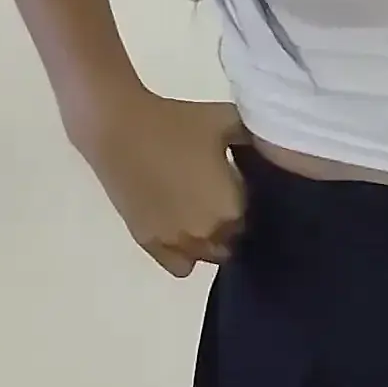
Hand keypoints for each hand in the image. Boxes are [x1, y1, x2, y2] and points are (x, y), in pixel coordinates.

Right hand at [71, 88, 248, 277]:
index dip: (244, 202)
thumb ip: (252, 138)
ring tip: (195, 212)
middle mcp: (208, 233)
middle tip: (214, 197)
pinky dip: (185, 254)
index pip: (252, 218)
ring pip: (208, 255)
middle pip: (231, 239)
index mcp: (231, 207)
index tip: (235, 186)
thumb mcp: (226, 119)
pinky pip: (180, 266)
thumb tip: (268, 147)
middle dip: (228, 222)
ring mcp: (177, 242)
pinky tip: (180, 232)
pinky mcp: (150, 243)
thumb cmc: (176, 120)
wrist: (119, 126)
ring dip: (208, 240)